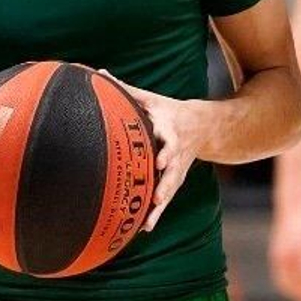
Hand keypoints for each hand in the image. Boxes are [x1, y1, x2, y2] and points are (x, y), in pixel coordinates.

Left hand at [108, 77, 208, 232]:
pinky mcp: (175, 180)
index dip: (166, 147)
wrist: (202, 125)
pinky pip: (166, 198)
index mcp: (169, 127)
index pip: (168, 137)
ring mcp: (177, 167)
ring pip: (171, 186)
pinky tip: (146, 227)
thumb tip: (98, 73)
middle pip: (173, 166)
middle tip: (159, 193)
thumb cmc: (167, 111)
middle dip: (167, 179)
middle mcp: (175, 149)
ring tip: (152, 212)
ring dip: (162, 199)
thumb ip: (126, 89)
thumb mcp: (151, 98)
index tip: (161, 158)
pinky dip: (156, 213)